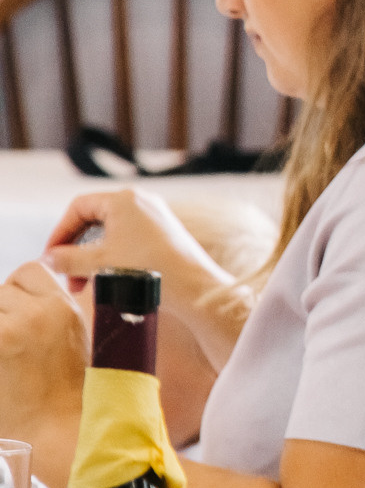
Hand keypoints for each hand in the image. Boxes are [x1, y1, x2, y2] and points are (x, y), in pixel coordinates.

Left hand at [0, 263, 89, 468]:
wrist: (58, 432)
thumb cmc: (64, 394)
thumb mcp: (70, 339)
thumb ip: (47, 312)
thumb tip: (13, 295)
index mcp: (65, 308)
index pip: (29, 271)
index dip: (19, 292)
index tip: (19, 318)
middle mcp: (40, 312)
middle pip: (0, 291)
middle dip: (1, 314)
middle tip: (12, 347)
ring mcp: (12, 328)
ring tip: (7, 356)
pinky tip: (2, 366)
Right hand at [44, 189, 228, 315]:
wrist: (194, 288)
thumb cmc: (148, 270)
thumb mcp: (99, 264)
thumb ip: (67, 259)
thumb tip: (47, 259)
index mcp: (123, 199)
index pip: (78, 207)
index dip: (60, 232)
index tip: (50, 257)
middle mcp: (141, 201)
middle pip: (93, 221)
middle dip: (76, 250)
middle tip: (67, 276)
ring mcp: (155, 216)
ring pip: (110, 233)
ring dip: (92, 258)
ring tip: (83, 285)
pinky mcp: (163, 233)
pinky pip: (127, 240)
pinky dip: (111, 257)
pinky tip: (105, 280)